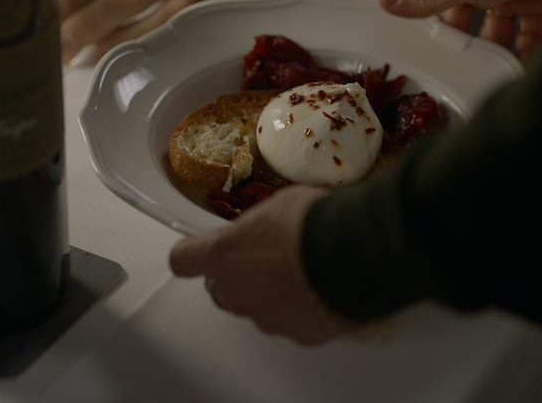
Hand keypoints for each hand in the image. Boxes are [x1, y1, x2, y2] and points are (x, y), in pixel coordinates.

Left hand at [169, 185, 355, 345]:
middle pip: (222, 289)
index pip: (183, 261)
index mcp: (222, 255)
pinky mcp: (297, 335)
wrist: (358, 252)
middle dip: (241, 276)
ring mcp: (266, 318)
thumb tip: (260, 231)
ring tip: (306, 272)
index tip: (200, 249)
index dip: (192, 254)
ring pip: (259, 308)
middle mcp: (236, 292)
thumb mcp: (276, 206)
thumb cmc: (315, 221)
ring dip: (274, 294)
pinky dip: (303, 310)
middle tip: (270, 258)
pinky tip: (323, 289)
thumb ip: (256, 227)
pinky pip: (293, 321)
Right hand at [377, 0, 541, 64]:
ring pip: (490, 31)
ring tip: (491, 68)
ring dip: (492, 51)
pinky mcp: (536, 4)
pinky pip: (524, 36)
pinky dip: (523, 52)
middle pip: (453, 18)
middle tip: (454, 62)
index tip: (407, 38)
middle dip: (456, 41)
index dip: (410, 10)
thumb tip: (384, 0)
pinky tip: (518, 66)